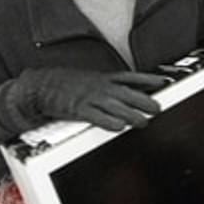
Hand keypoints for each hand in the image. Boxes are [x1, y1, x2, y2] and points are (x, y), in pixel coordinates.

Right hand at [23, 69, 167, 129]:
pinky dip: (109, 121)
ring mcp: (89, 98)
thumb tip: (126, 89)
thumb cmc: (66, 84)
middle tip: (158, 108)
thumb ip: (108, 85)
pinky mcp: (78, 109)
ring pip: (115, 106)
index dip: (147, 78)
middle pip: (127, 93)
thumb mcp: (90, 80)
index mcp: (103, 79)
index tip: (163, 80)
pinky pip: (96, 116)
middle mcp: (99, 87)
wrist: (41, 85)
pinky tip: (119, 126)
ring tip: (144, 122)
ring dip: (132, 114)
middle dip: (144, 100)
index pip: (130, 77)